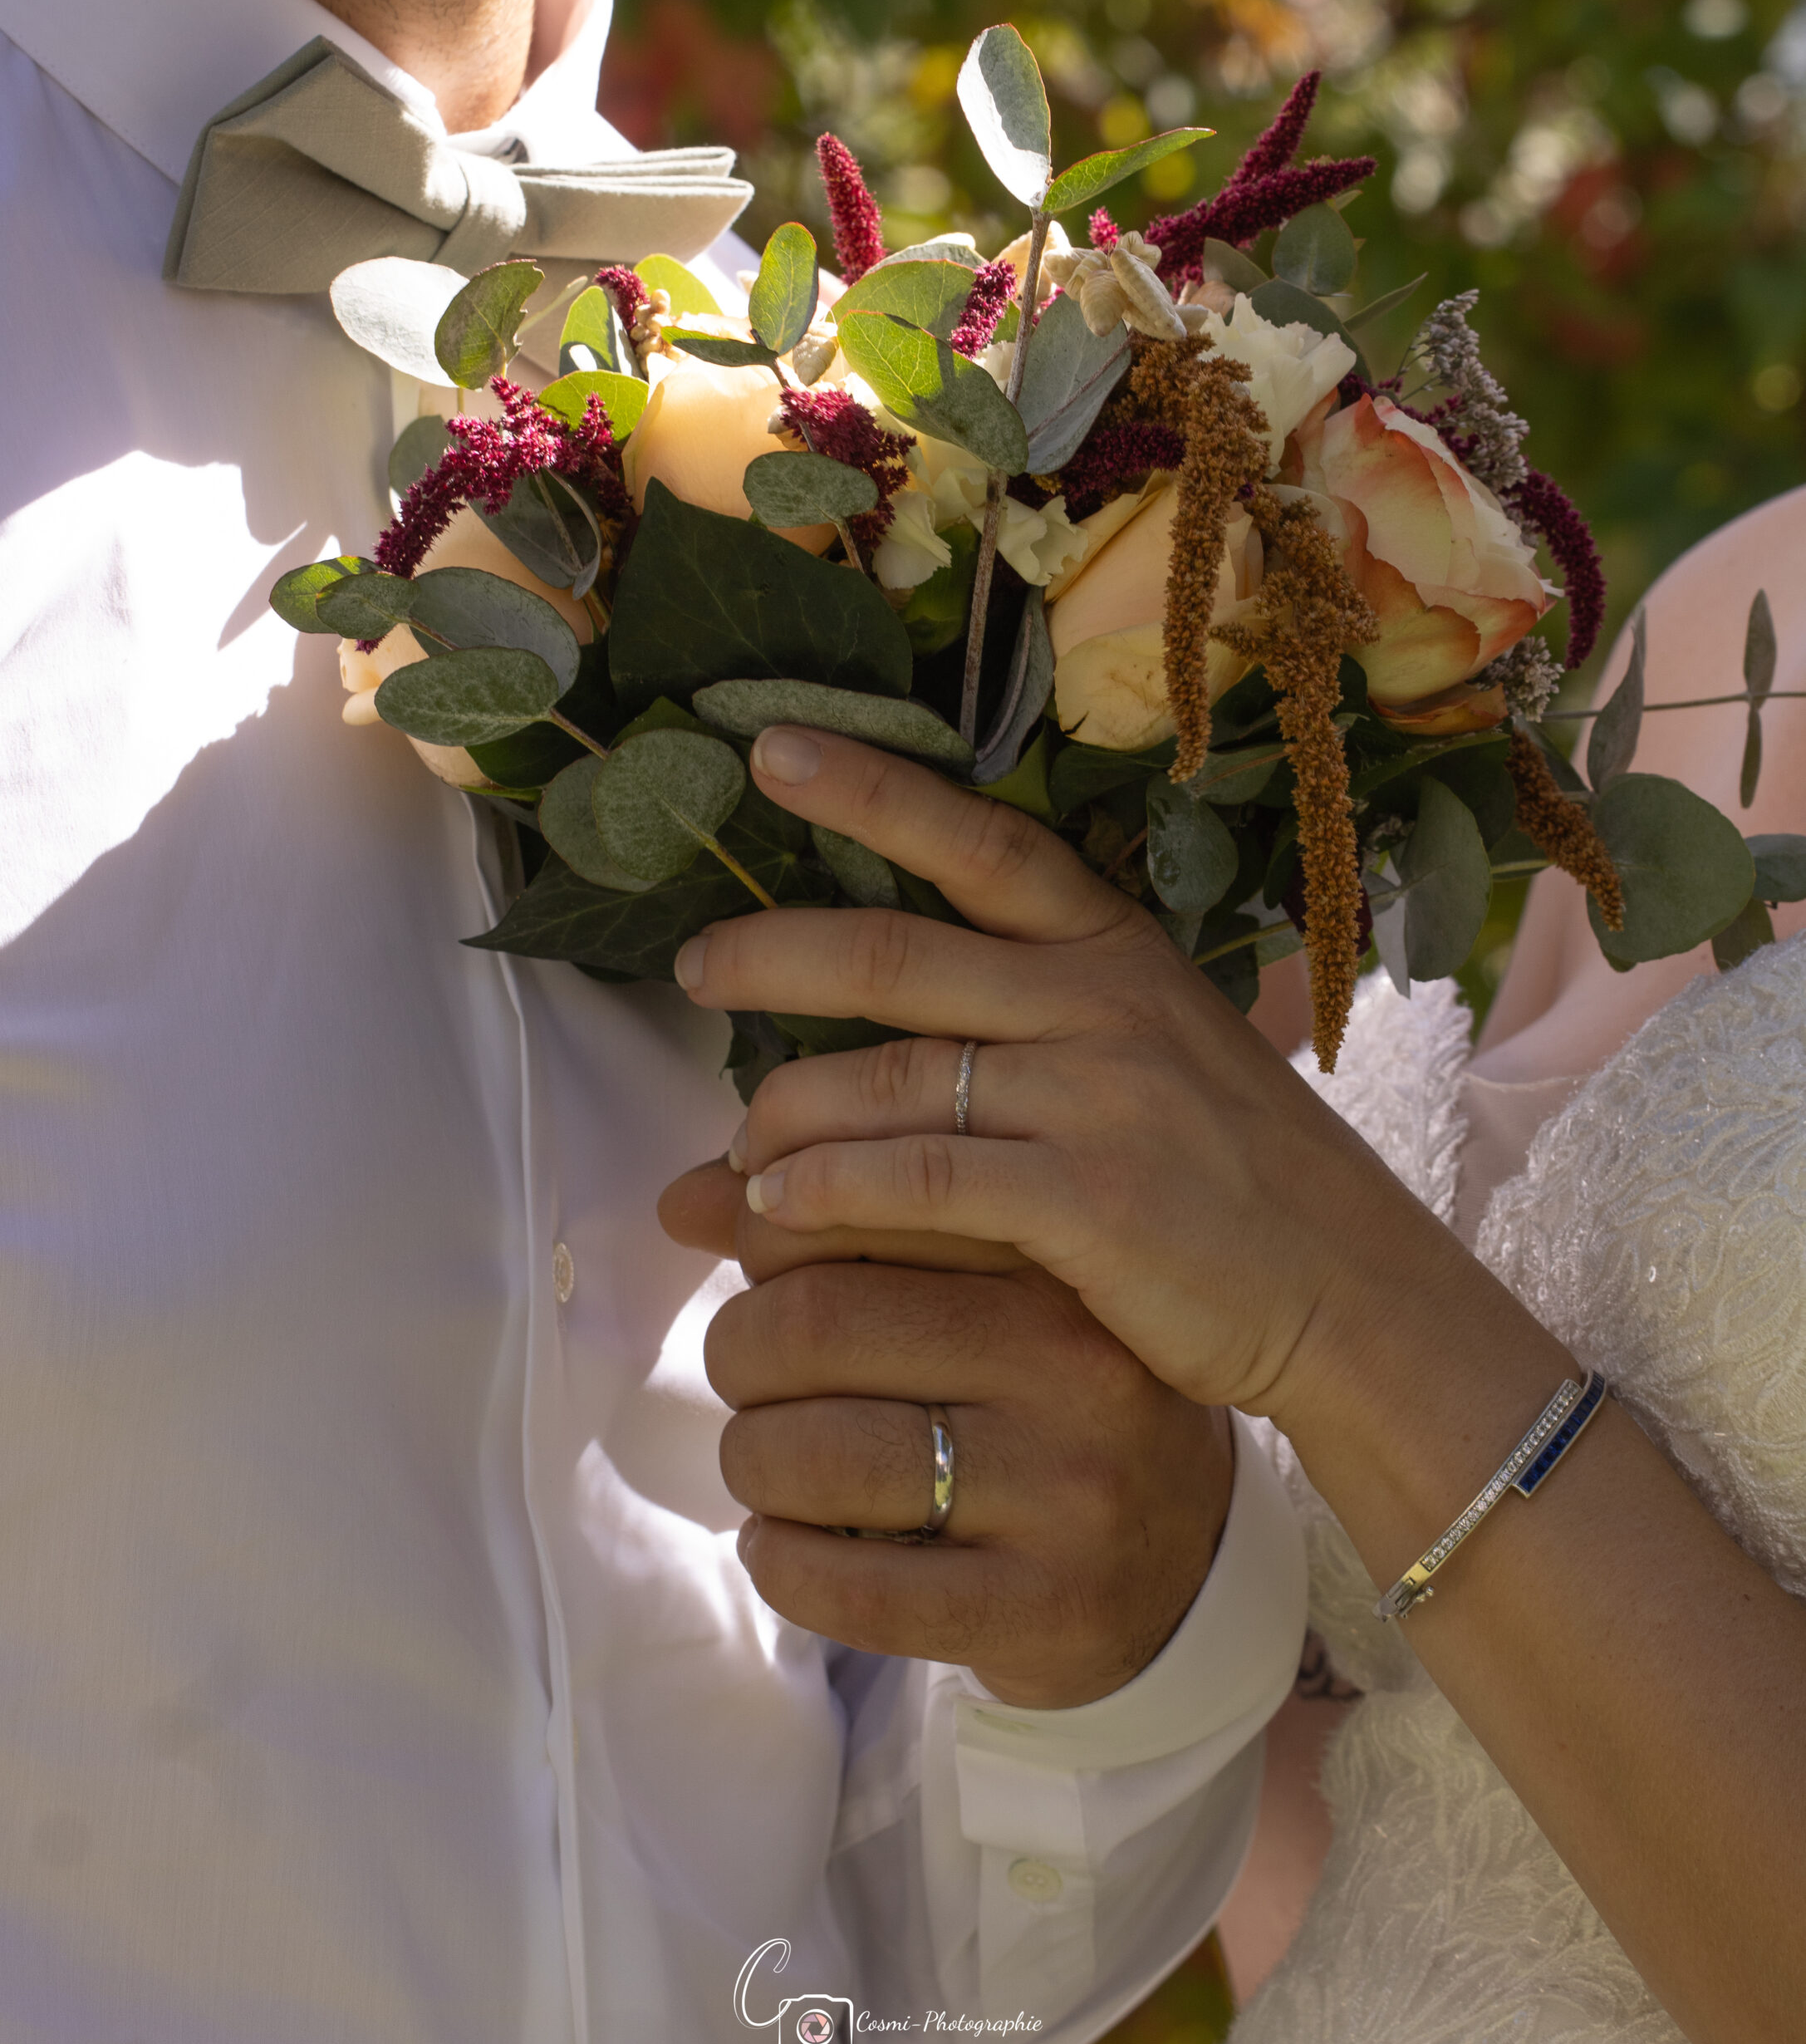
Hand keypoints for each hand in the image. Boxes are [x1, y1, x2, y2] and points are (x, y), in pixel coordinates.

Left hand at [659, 1160, 1232, 1708]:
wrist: (1185, 1562)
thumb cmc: (1044, 1396)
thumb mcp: (978, 1288)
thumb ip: (837, 1226)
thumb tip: (682, 1196)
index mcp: (1055, 1257)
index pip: (851, 1206)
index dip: (768, 1236)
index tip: (770, 1270)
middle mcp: (1075, 1361)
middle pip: (810, 1327)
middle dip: (739, 1353)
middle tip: (752, 1376)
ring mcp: (1067, 1491)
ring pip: (811, 1457)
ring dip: (748, 1460)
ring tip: (769, 1461)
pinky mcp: (1043, 1606)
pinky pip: (846, 1589)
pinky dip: (778, 1563)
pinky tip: (783, 1544)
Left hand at [669, 725, 1462, 1425]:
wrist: (1352, 1295)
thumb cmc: (1240, 1183)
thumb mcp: (1159, 1067)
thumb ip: (1033, 1043)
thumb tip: (891, 1051)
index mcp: (1119, 954)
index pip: (984, 845)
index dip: (874, 789)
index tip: (772, 747)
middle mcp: (1103, 1003)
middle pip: (897, 953)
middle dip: (775, 951)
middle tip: (691, 964)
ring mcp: (1097, 1096)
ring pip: (891, 1075)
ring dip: (786, 1109)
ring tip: (730, 1145)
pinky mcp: (1089, 1197)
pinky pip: (920, 1176)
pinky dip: (831, 1190)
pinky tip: (774, 1208)